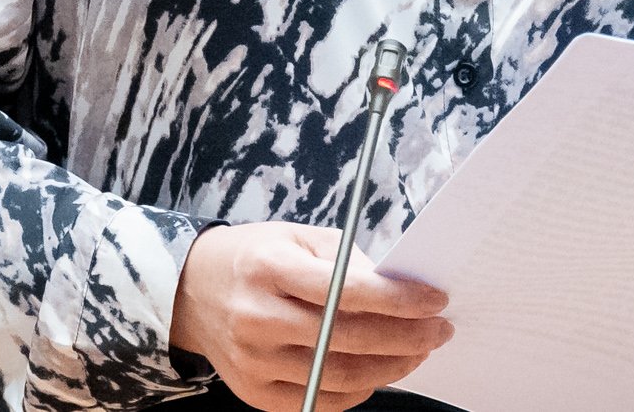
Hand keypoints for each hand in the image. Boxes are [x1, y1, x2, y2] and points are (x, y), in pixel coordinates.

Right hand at [168, 221, 451, 411]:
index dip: (400, 299)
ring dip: (391, 366)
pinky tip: (381, 370)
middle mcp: (258, 318)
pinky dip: (359, 389)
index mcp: (269, 269)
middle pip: (349, 339)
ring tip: (419, 351)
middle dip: (407, 337)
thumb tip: (398, 286)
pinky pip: (320, 400)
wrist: (194, 291)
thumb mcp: (298, 237)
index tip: (435, 299)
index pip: (348, 291)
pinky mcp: (256, 393)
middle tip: (440, 329)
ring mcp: (255, 362)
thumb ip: (346, 260)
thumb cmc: (255, 257)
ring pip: (340, 376)